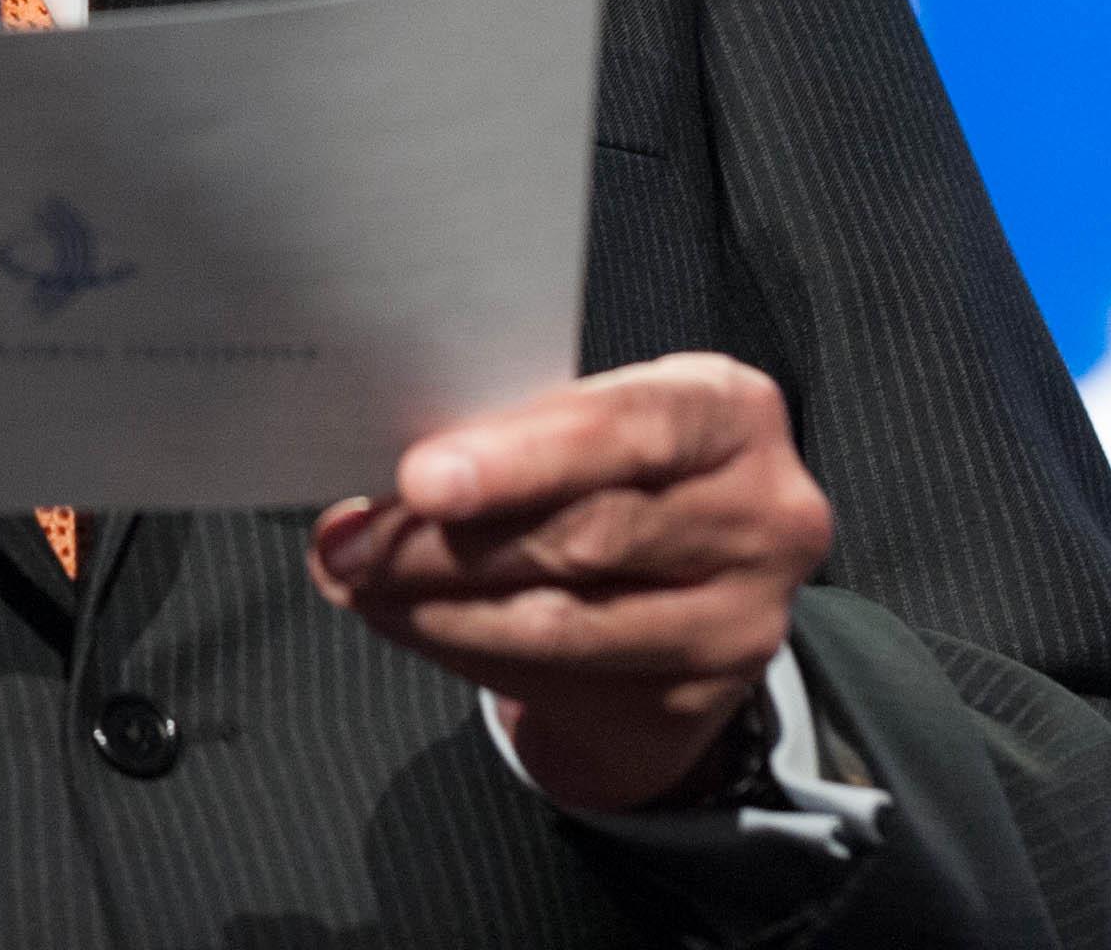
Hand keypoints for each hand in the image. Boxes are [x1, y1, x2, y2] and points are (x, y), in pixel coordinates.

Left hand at [305, 354, 833, 812]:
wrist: (680, 588)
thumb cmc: (613, 473)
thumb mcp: (586, 425)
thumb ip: (508, 435)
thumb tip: (378, 481)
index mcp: (728, 411)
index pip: (628, 426)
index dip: (521, 455)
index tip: (420, 477)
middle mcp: (761, 514)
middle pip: (588, 533)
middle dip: (446, 541)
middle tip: (349, 543)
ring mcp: (740, 620)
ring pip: (564, 621)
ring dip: (436, 606)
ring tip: (358, 582)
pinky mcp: (698, 700)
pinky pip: (557, 679)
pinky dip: (464, 649)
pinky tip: (408, 621)